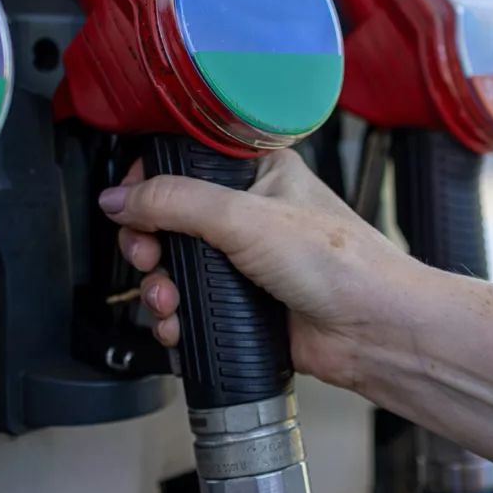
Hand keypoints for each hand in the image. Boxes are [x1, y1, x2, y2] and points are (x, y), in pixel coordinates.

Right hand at [98, 148, 423, 388]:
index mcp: (257, 172)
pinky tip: (178, 326)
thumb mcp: (245, 217)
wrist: (372, 330)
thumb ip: (176, 202)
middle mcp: (249, 212)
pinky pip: (192, 306)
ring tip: (168, 302)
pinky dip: (177, 319)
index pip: (183, 162)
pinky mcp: (243, 303)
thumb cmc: (339, 264)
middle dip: (148, 245)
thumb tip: (120, 197)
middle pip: (169, 220)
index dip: (148, 183)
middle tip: (148, 259)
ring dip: (160, 288)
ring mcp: (245, 260)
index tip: (129, 207)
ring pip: (176, 267)